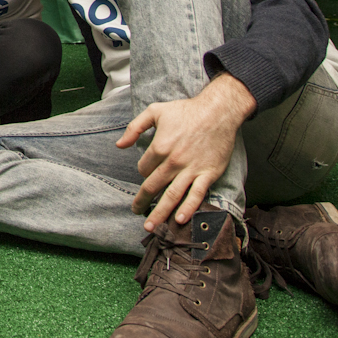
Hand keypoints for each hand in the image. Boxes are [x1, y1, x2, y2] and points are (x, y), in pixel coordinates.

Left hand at [116, 74, 255, 231]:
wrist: (218, 111)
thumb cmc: (185, 110)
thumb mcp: (155, 111)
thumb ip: (134, 128)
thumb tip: (119, 145)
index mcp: (159, 147)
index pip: (144, 168)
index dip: (142, 171)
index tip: (147, 172)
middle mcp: (174, 161)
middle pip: (153, 186)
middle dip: (142, 201)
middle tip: (136, 212)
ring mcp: (192, 169)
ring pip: (173, 196)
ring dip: (160, 213)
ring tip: (151, 227)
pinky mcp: (208, 174)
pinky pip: (197, 195)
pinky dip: (189, 209)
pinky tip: (180, 220)